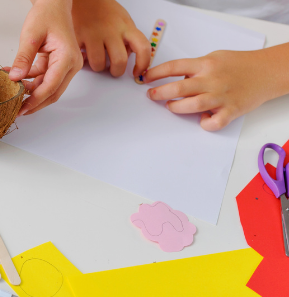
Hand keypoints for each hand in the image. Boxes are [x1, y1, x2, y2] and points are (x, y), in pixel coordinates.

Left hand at [7, 0, 82, 115]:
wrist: (53, 5)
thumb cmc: (46, 15)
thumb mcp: (31, 36)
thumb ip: (23, 58)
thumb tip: (15, 78)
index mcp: (67, 58)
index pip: (50, 86)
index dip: (35, 100)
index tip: (21, 109)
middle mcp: (70, 64)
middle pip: (53, 92)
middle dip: (34, 103)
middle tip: (16, 111)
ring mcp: (65, 65)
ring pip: (48, 87)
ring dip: (30, 92)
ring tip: (11, 94)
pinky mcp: (57, 64)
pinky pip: (43, 78)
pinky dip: (29, 81)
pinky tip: (14, 79)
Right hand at [72, 0, 149, 77]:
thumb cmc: (104, 10)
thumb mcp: (123, 19)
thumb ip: (128, 37)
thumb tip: (129, 55)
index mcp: (126, 27)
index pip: (143, 48)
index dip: (143, 64)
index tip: (137, 72)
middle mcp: (111, 31)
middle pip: (119, 61)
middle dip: (116, 71)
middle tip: (113, 70)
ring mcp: (93, 34)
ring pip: (98, 63)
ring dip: (98, 67)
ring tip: (96, 61)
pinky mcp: (77, 37)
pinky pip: (80, 58)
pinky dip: (81, 60)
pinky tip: (83, 54)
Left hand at [144, 47, 288, 130]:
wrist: (267, 71)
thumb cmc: (238, 64)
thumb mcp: (214, 58)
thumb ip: (195, 68)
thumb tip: (176, 80)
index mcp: (206, 64)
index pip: (174, 67)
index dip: (155, 73)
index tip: (145, 79)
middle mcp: (212, 80)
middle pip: (178, 89)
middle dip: (159, 93)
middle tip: (152, 95)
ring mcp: (222, 96)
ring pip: (191, 106)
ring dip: (176, 108)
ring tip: (171, 106)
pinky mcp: (232, 110)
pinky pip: (213, 123)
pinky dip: (204, 124)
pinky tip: (201, 119)